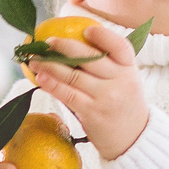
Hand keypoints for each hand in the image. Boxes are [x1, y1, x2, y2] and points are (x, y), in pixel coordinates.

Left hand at [29, 24, 147, 158]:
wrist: (133, 138)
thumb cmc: (123, 104)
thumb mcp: (126, 80)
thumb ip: (108, 64)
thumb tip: (74, 45)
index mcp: (129, 69)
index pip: (119, 46)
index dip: (103, 36)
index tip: (86, 30)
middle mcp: (119, 81)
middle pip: (90, 58)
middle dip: (64, 47)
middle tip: (47, 42)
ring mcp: (105, 97)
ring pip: (73, 75)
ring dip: (50, 65)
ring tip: (35, 60)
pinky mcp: (91, 112)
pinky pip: (67, 94)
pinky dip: (52, 84)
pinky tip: (40, 77)